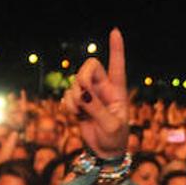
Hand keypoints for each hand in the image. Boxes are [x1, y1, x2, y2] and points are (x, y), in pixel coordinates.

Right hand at [62, 29, 128, 157]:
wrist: (105, 153)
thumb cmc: (115, 139)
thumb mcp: (110, 125)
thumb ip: (97, 109)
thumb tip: (82, 94)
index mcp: (118, 91)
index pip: (117, 66)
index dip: (116, 49)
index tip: (115, 31)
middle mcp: (104, 89)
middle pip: (90, 67)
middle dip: (83, 78)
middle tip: (83, 96)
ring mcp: (90, 95)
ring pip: (75, 82)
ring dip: (74, 97)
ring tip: (81, 113)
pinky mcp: (78, 104)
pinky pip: (67, 96)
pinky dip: (68, 105)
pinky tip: (76, 115)